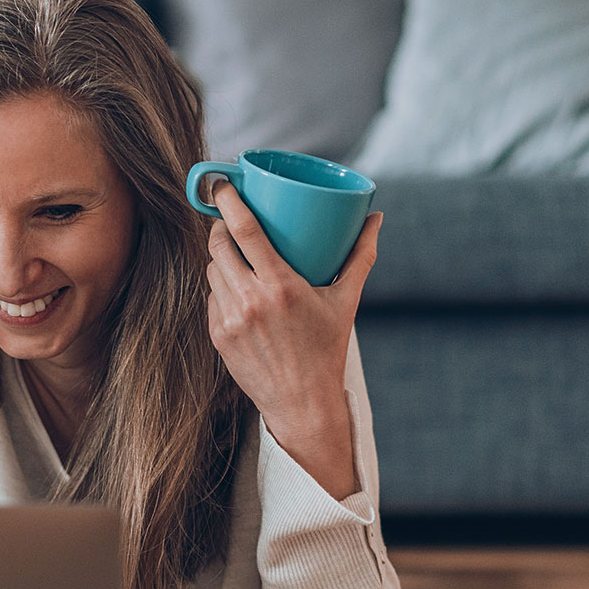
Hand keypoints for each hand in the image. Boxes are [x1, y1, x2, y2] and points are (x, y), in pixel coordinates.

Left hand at [204, 181, 380, 499]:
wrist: (301, 403)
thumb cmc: (327, 349)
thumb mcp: (346, 302)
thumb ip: (361, 257)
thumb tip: (377, 219)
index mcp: (281, 286)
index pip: (245, 231)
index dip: (229, 202)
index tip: (223, 185)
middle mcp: (250, 300)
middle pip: (219, 245)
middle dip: (220, 226)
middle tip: (230, 219)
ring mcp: (229, 319)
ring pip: (212, 270)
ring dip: (219, 256)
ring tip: (235, 252)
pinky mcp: (217, 335)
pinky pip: (211, 296)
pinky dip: (221, 287)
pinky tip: (234, 286)